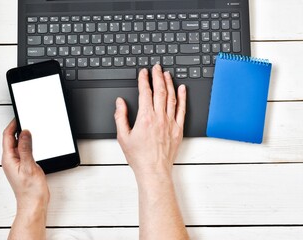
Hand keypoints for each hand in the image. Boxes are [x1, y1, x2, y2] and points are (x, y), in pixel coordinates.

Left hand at [2, 119, 49, 212]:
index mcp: (8, 159)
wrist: (34, 203)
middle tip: (26, 120)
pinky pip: (24, 151)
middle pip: (12, 139)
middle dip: (18, 128)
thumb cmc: (30, 190)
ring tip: (32, 129)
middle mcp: (11, 160)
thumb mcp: (28, 166)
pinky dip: (29, 145)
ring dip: (24, 136)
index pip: (7, 136)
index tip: (19, 116)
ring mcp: (17, 163)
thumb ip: (26, 148)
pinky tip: (35, 144)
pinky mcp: (24, 166)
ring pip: (19, 145)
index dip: (12, 125)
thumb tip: (25, 132)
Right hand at [114, 64, 185, 180]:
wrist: (153, 170)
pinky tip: (182, 89)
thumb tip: (120, 103)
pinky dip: (183, 97)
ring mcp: (170, 122)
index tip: (143, 73)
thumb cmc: (139, 156)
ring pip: (171, 97)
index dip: (144, 80)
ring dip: (169, 83)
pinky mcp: (178, 129)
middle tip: (157, 68)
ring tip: (167, 74)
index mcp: (145, 118)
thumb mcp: (122, 136)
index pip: (145, 93)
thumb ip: (120, 117)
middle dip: (158, 76)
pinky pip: (182, 109)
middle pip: (160, 91)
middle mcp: (159, 118)